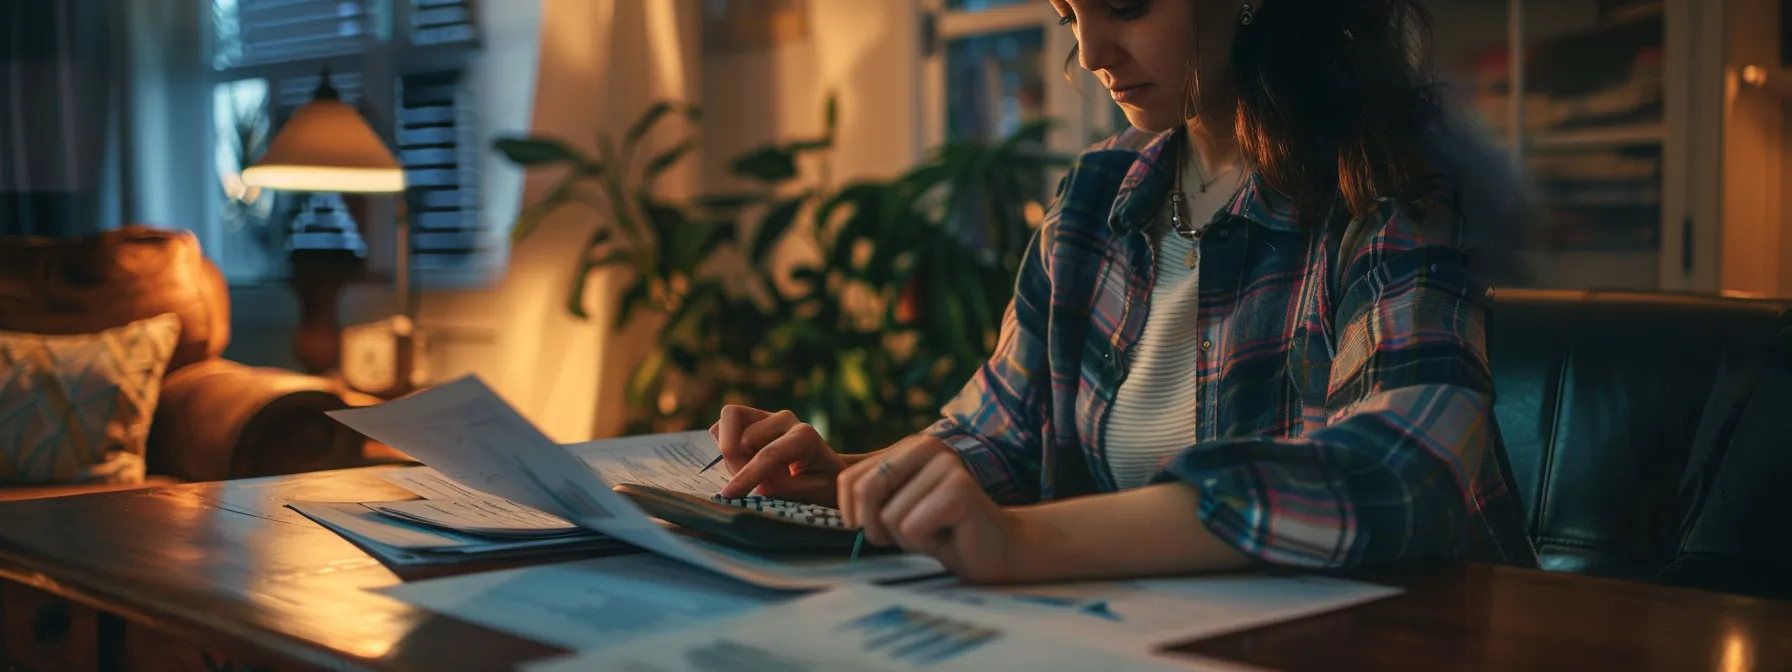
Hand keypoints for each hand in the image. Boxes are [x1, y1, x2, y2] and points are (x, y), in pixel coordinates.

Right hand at [710, 405, 845, 503]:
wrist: (826, 469)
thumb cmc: (821, 483)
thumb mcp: (812, 493)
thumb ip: (786, 489)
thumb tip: (759, 487)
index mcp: (804, 437)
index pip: (769, 454)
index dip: (746, 475)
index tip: (729, 495)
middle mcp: (785, 420)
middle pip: (744, 435)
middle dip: (736, 463)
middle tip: (742, 486)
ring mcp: (767, 416)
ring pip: (730, 421)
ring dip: (729, 451)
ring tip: (744, 471)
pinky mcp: (752, 418)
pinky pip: (724, 423)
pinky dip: (723, 442)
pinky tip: (741, 460)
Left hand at [838, 438, 1026, 582]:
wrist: (997, 552)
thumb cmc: (941, 534)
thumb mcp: (895, 509)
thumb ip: (866, 497)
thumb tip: (797, 484)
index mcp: (907, 448)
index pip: (849, 480)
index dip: (854, 517)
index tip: (881, 530)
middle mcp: (926, 446)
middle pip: (865, 492)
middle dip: (877, 528)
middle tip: (908, 535)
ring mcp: (945, 464)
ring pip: (890, 517)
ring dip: (909, 540)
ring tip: (938, 531)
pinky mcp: (959, 487)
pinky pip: (913, 528)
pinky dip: (927, 544)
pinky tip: (950, 535)